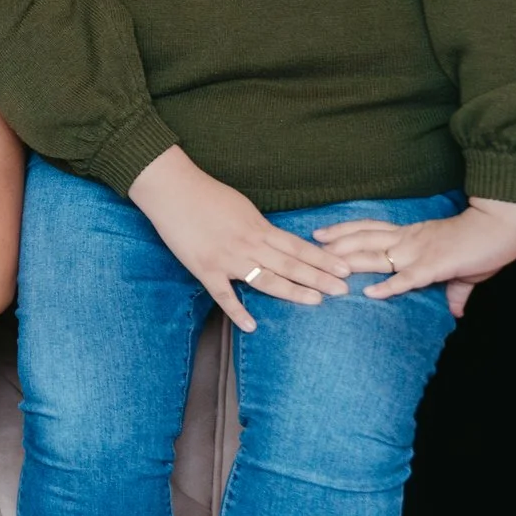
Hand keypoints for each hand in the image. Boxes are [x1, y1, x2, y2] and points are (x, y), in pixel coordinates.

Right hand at [129, 146, 348, 332]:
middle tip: (343, 290)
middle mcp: (249, 244)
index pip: (298, 247)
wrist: (171, 189)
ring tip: (316, 302)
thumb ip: (259, 226)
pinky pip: (224, 295)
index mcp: (258, 227)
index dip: (323, 259)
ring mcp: (228, 258)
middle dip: (319, 278)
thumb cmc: (205, 193)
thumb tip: (276, 241)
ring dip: (292, 292)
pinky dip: (237, 311)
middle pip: (290, 265)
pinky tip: (251, 326)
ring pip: (266, 280)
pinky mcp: (205, 268)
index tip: (344, 269)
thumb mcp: (241, 206)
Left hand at [314, 197, 515, 316]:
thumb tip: (456, 311)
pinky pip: (407, 278)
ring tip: (325, 266)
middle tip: (307, 246)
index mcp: (412, 237)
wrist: (502, 229)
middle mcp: (408, 241)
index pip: (370, 230)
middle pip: (363, 239)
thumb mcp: (465, 270)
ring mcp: (418, 253)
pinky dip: (388, 286)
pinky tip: (371, 294)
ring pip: (376, 255)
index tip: (321, 234)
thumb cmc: (484, 244)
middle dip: (335, 244)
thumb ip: (455, 291)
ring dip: (349, 260)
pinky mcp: (434, 267)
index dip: (345, 232)